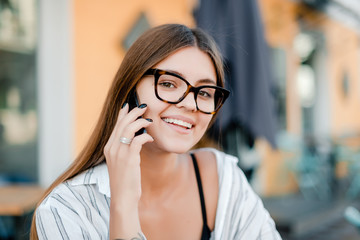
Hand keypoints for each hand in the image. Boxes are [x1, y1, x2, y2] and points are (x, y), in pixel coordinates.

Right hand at [103, 103, 152, 238]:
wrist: (123, 198)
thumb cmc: (125, 181)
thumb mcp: (121, 163)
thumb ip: (125, 149)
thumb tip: (136, 137)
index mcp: (108, 148)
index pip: (115, 125)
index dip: (122, 113)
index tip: (129, 105)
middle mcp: (111, 148)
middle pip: (122, 123)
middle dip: (133, 112)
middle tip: (143, 107)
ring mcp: (119, 153)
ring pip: (128, 129)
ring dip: (140, 121)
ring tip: (149, 120)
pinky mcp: (128, 159)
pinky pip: (137, 140)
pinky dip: (145, 136)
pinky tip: (151, 137)